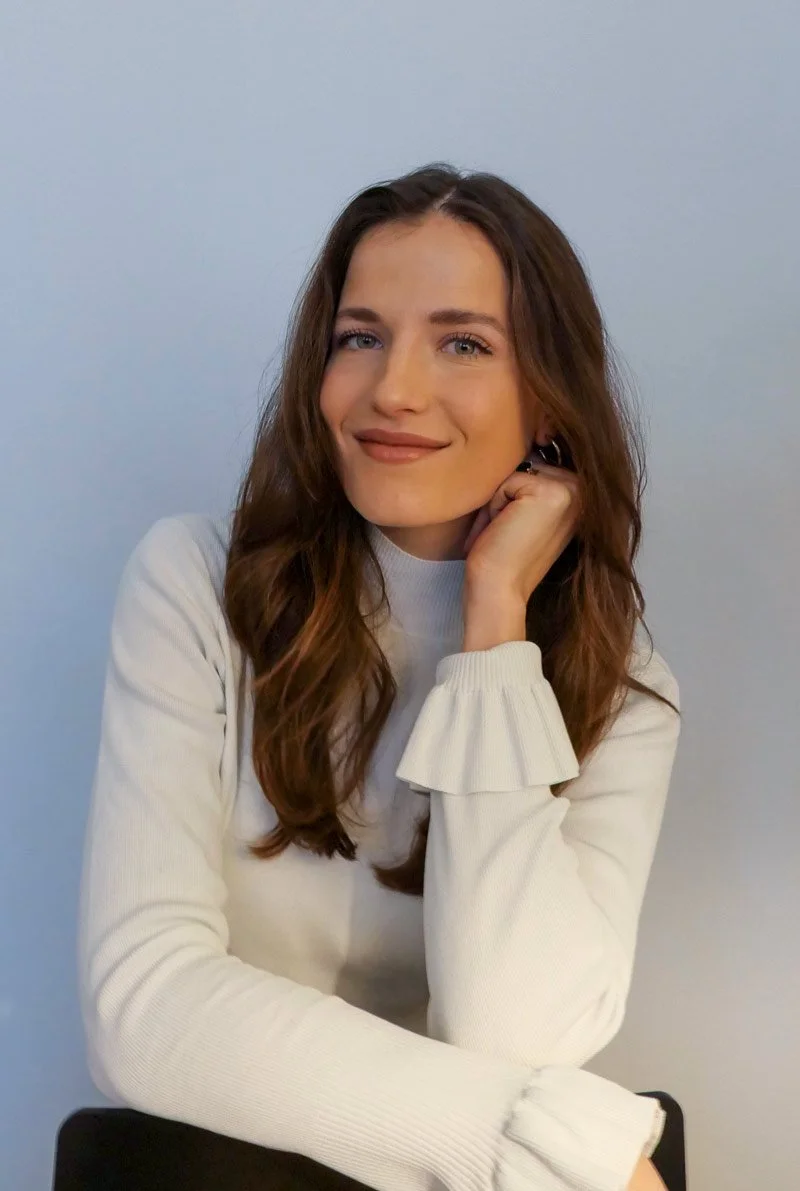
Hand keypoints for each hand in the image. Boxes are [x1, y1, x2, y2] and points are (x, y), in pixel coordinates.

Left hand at [462, 457, 582, 605]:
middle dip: (504, 495)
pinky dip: (494, 505)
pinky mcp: (551, 491)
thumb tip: (524, 440)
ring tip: (502, 532)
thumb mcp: (524, 509)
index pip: (534, 462)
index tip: (514, 529)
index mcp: (581, 491)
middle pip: (525, 462)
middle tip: (505, 532)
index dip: (512, 493)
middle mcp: (583, 487)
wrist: (499, 589)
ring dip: (498, 500)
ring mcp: (571, 488)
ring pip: (515, 470)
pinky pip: (507, 480)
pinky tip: (502, 531)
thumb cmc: (502, 554)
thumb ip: (532, 478)